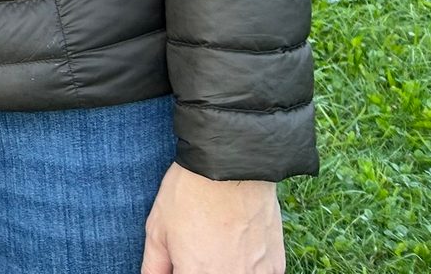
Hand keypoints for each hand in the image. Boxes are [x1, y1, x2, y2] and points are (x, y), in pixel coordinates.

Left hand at [141, 163, 283, 272]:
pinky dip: (247, 268)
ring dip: (225, 268)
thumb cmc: (189, 194)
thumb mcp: (157, 229)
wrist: (230, 167)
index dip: (180, 270)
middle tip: (197, 250)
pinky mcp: (276, 267)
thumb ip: (154, 265)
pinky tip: (238, 248)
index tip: (181, 261)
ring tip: (217, 245)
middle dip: (200, 269)